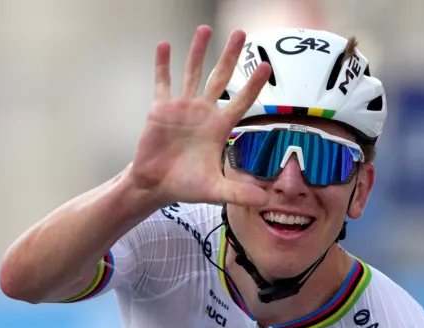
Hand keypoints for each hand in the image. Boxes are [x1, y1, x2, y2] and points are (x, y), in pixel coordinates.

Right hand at [129, 25, 271, 207]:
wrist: (156, 186)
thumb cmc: (187, 186)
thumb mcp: (216, 191)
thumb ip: (240, 194)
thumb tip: (266, 202)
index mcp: (219, 127)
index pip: (241, 101)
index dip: (253, 85)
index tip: (265, 66)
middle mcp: (203, 112)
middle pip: (219, 78)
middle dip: (230, 56)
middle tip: (240, 33)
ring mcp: (182, 108)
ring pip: (192, 73)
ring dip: (198, 51)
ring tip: (205, 29)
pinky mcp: (160, 109)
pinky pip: (163, 82)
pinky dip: (163, 64)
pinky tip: (164, 45)